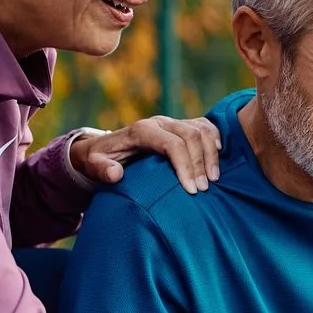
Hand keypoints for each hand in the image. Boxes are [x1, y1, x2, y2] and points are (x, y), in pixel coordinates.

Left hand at [73, 115, 220, 193]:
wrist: (103, 147)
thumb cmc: (100, 160)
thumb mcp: (93, 166)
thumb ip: (101, 170)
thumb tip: (115, 174)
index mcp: (141, 131)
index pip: (172, 144)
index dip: (185, 166)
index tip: (191, 190)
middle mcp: (159, 123)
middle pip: (191, 136)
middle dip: (200, 164)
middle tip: (204, 189)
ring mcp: (172, 122)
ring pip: (201, 129)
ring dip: (211, 154)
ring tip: (213, 178)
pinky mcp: (180, 126)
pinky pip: (204, 126)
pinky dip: (215, 138)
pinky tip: (218, 156)